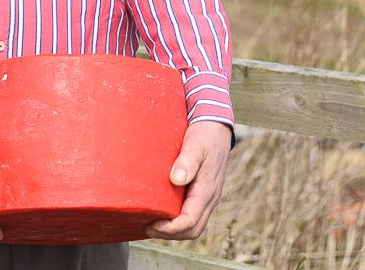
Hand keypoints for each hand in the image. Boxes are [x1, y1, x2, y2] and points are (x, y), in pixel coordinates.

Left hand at [146, 120, 231, 240]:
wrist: (217, 130)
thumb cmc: (204, 136)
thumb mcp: (195, 144)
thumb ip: (187, 162)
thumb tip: (176, 179)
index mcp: (207, 190)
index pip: (190, 221)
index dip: (170, 228)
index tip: (152, 224)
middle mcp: (210, 198)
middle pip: (192, 230)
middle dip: (170, 234)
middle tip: (148, 227)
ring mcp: (208, 198)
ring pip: (193, 226)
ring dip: (173, 231)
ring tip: (152, 223)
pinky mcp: (203, 195)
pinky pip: (192, 216)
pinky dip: (177, 222)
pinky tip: (162, 213)